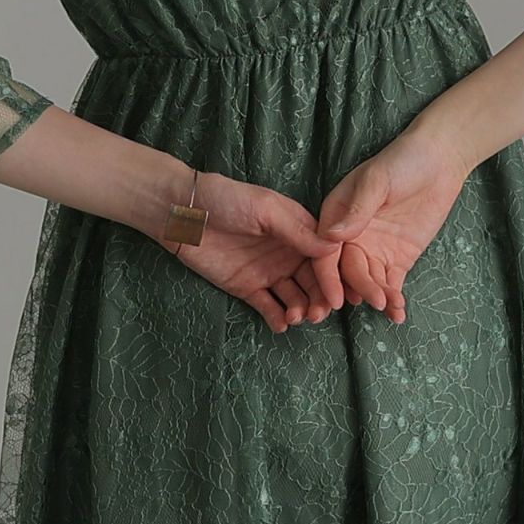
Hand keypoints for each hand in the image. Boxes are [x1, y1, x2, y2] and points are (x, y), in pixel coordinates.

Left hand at [160, 171, 345, 333]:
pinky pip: (268, 306)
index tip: (340, 295)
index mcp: (297, 229)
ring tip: (296, 316)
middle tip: (318, 313)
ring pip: (295, 296)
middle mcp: (287, 252)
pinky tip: (281, 324)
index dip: (333, 275)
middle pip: (313, 280)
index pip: (324, 255)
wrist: (183, 214)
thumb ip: (297, 231)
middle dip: (320, 298)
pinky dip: (277, 317)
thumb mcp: (266, 209)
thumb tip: (333, 248)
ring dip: (301, 309)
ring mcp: (268, 271)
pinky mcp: (247, 287)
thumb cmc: (226, 200)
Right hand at [315, 123, 471, 324]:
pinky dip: (393, 299)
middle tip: (375, 301)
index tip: (337, 297)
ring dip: (378, 296)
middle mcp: (351, 238)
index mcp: (336, 217)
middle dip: (359, 289)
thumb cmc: (402, 162)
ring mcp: (375, 250)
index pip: (327, 252)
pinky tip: (398, 312)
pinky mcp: (397, 259)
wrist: (439, 161)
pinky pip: (391, 283)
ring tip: (391, 307)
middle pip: (348, 271)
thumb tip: (334, 236)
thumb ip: (357, 210)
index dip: (328, 276)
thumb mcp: (376, 181)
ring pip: (369, 281)